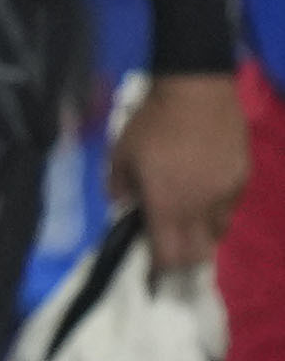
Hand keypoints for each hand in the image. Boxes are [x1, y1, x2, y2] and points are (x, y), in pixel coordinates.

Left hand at [113, 69, 250, 281]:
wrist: (197, 91)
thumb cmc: (152, 123)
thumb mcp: (121, 154)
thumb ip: (119, 186)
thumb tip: (122, 206)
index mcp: (169, 205)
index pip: (171, 256)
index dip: (161, 269)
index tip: (152, 269)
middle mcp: (202, 207)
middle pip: (200, 253)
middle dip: (184, 258)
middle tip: (169, 249)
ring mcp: (227, 194)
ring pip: (218, 231)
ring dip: (201, 235)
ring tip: (186, 221)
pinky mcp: (242, 178)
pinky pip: (229, 207)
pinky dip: (216, 210)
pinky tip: (203, 194)